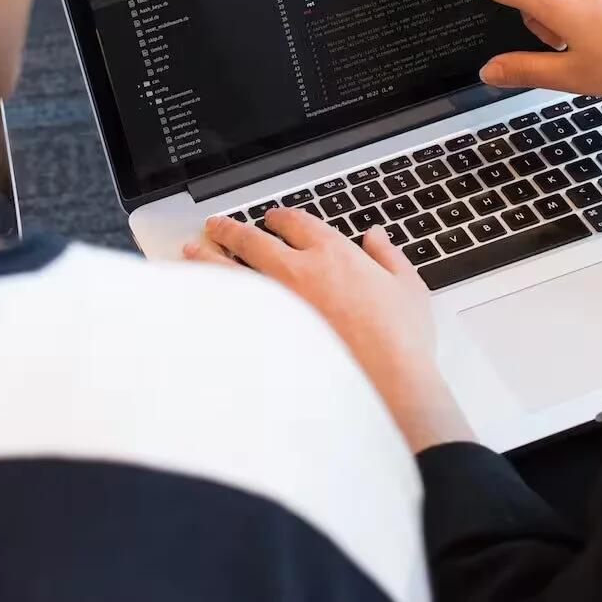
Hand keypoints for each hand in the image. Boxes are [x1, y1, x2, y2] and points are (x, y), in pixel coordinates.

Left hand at [187, 208, 473, 451]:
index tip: (271, 219)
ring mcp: (276, 303)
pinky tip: (201, 296)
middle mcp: (298, 270)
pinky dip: (212, 298)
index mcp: (333, 253)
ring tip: (193, 250)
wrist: (386, 383)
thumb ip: (388, 256)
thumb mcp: (407, 288)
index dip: (279, 217)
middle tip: (217, 226)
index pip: (296, 223)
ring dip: (209, 257)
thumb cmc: (400, 340)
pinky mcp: (264, 333)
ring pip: (230, 270)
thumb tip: (375, 238)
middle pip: (252, 239)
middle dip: (231, 229)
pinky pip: (230, 308)